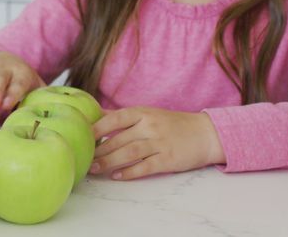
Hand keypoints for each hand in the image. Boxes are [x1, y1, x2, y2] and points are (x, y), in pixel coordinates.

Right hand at [0, 51, 45, 111]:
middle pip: (0, 79)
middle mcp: (3, 71)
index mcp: (20, 75)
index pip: (17, 85)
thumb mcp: (33, 87)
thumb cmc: (21, 82)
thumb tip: (60, 110)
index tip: (9, 104)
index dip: (13, 93)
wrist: (7, 62)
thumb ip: (43, 96)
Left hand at [90, 106, 224, 180]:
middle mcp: (150, 125)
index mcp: (143, 112)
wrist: (205, 133)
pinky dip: (129, 172)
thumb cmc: (173, 124)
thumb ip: (124, 116)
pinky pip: (144, 166)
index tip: (82, 136)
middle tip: (84, 158)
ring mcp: (159, 142)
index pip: (116, 118)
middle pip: (119, 139)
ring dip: (109, 162)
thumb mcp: (149, 113)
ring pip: (129, 153)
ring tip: (94, 169)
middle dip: (99, 150)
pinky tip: (117, 176)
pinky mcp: (167, 159)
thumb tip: (96, 115)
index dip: (97, 127)